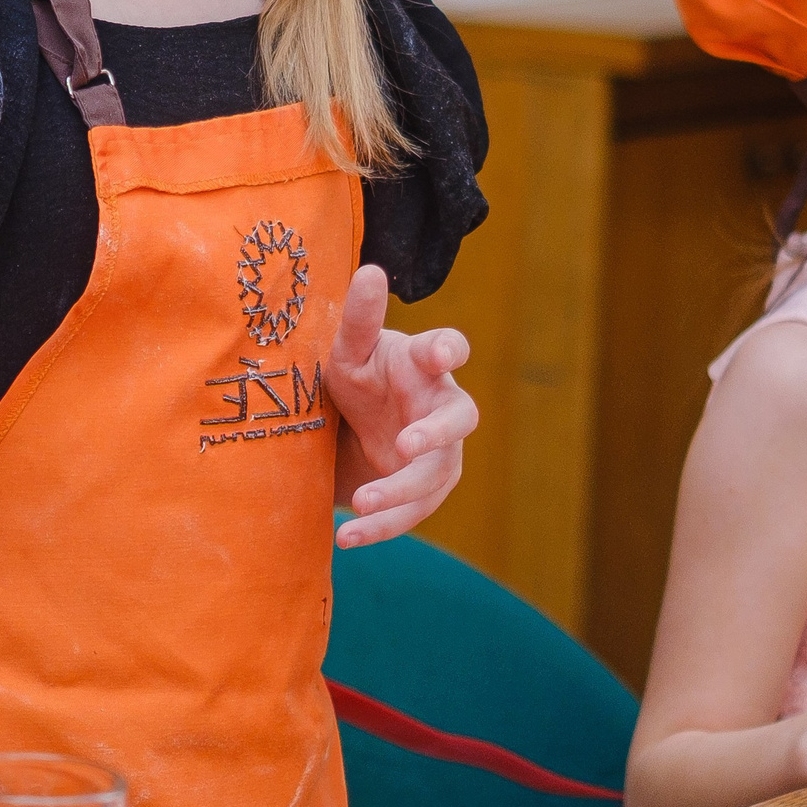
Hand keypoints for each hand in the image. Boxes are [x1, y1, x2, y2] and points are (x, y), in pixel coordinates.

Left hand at [324, 264, 477, 547]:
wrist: (349, 426)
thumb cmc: (357, 376)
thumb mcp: (347, 351)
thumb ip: (360, 319)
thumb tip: (371, 270)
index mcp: (424, 363)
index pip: (450, 348)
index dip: (449, 350)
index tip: (442, 354)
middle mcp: (441, 405)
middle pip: (459, 418)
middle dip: (437, 433)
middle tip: (407, 444)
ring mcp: (441, 450)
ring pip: (435, 474)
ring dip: (401, 492)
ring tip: (362, 501)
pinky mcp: (426, 489)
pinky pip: (412, 511)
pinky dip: (381, 526)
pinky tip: (348, 536)